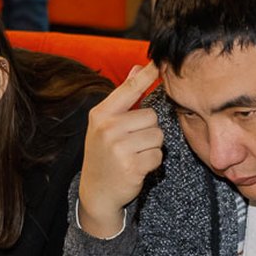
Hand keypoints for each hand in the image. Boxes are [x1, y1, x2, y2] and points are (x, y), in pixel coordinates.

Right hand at [78, 63, 163, 238]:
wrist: (96, 192)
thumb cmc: (104, 155)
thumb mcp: (105, 125)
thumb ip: (123, 98)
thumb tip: (136, 69)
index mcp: (100, 115)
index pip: (128, 90)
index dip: (146, 76)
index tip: (159, 63)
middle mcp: (107, 128)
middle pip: (151, 117)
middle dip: (148, 130)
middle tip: (132, 144)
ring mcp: (118, 148)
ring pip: (157, 136)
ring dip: (151, 147)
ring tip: (134, 155)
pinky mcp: (131, 166)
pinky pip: (157, 155)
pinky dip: (152, 163)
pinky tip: (137, 167)